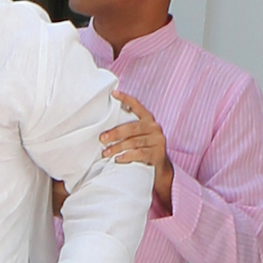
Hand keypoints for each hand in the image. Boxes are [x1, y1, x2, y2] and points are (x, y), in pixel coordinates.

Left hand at [103, 94, 174, 215]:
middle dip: (115, 133)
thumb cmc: (144, 150)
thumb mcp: (139, 137)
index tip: (114, 94)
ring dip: (118, 147)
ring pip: (134, 142)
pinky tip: (118, 159)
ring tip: (106, 153)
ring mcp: (158, 141)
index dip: (126, 99)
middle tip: (102, 138)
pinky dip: (127, 156)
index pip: (137, 106)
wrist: (160, 169)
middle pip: (133, 128)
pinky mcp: (158, 154)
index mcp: (149, 120)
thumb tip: (106, 130)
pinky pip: (140, 153)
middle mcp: (155, 128)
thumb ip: (129, 131)